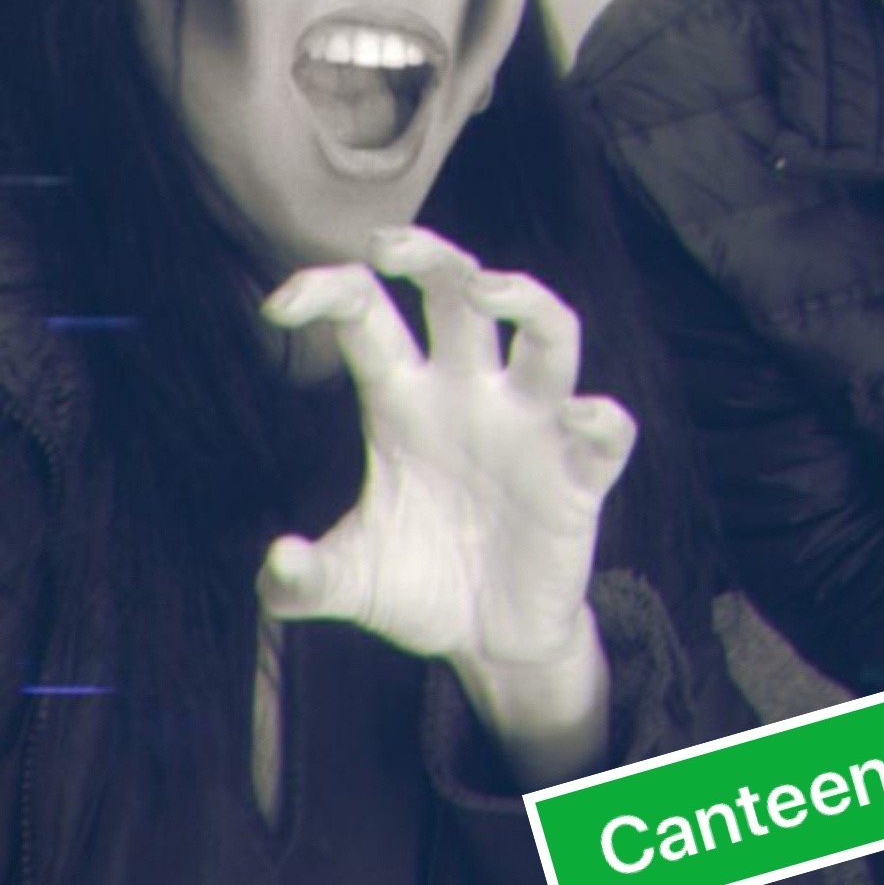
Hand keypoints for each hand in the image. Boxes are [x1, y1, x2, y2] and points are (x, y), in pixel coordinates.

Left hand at [257, 226, 636, 780]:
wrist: (490, 642)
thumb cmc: (418, 587)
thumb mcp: (352, 582)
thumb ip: (302, 580)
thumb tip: (278, 563)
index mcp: (404, 400)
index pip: (368, 316)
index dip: (325, 291)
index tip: (278, 307)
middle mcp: (469, 395)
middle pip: (459, 292)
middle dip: (430, 254)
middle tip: (385, 242)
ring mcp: (531, 428)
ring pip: (549, 332)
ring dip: (527, 299)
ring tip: (491, 288)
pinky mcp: (580, 476)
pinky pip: (605, 431)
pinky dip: (600, 417)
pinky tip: (578, 417)